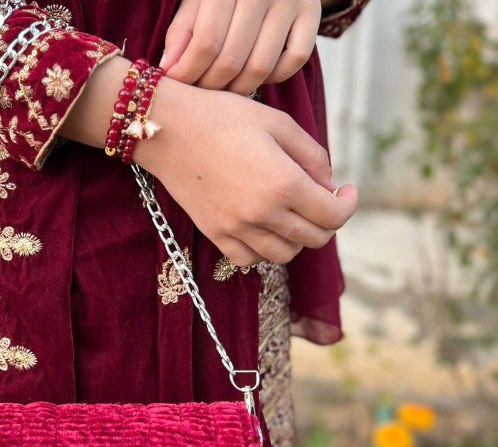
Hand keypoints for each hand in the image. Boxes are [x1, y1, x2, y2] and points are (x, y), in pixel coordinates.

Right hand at [136, 79, 357, 265]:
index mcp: (284, 183)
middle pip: (314, 239)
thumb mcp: (278, 122)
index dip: (348, 204)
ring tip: (292, 214)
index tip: (346, 190)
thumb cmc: (223, 117)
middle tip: (322, 200)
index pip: (334, 215)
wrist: (169, 129)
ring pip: (284, 255)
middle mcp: (262, 214)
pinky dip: (264, 250)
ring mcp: (237, 229)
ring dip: (296, 238)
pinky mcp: (216, 234)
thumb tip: (329, 185)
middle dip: (327, 221)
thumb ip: (313, 155)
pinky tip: (264, 228)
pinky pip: (250, 260)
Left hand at [162, 0, 321, 94]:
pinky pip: (293, 61)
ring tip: (222, 89)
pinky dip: (273, 77)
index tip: (178, 87)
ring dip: (238, 89)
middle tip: (199, 94)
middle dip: (210, 86)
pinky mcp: (312, 14)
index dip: (188, 72)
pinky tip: (255, 74)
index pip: (206, 42)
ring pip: (260, 67)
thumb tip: (168, 69)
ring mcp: (292, 0)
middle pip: (232, 60)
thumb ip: (183, 30)